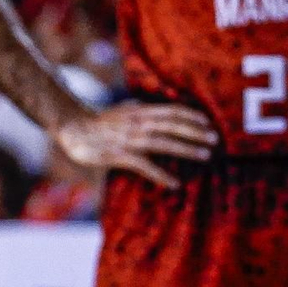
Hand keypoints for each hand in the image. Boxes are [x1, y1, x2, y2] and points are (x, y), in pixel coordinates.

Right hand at [54, 102, 217, 189]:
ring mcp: (128, 138)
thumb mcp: (121, 110)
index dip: (191, 116)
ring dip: (186, 148)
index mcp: (139, 111)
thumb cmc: (98, 121)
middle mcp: (137, 122)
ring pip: (163, 142)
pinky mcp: (119, 154)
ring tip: (205, 155)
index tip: (208, 123)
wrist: (72, 128)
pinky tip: (175, 184)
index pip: (171, 110)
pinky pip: (144, 165)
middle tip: (216, 139)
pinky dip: (161, 175)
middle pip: (172, 124)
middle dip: (195, 131)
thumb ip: (136, 108)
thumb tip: (146, 104)